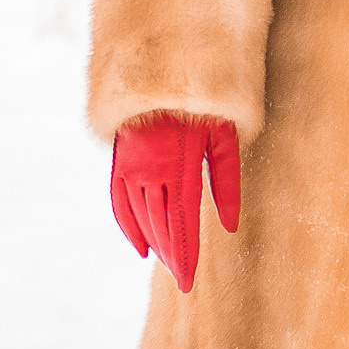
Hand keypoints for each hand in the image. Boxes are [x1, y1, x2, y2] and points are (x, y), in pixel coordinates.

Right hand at [110, 112, 241, 294]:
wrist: (165, 66)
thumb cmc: (205, 102)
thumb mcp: (224, 136)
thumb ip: (226, 182)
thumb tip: (230, 226)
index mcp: (180, 164)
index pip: (181, 221)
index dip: (184, 254)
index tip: (188, 281)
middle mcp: (150, 168)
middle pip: (160, 224)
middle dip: (172, 255)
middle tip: (184, 280)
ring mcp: (131, 165)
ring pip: (140, 216)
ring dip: (154, 243)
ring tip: (169, 263)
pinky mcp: (120, 160)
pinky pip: (118, 201)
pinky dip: (128, 226)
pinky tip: (141, 246)